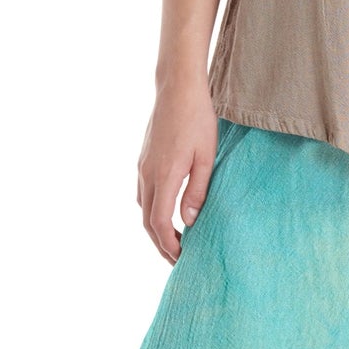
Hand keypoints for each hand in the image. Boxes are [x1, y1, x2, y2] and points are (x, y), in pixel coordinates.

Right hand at [138, 82, 218, 263]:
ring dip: (156, 228)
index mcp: (164, 176)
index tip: (182, 258)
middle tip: (177, 260)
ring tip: (175, 240)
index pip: (159, 223)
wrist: (177, 88)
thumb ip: (197, 191)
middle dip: (161, 244)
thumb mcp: (206, 157)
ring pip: (143, 208)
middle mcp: (147, 175)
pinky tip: (167, 213)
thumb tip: (189, 222)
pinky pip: (143, 194)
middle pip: (147, 221)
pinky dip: (153, 211)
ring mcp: (142, 167)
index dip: (168, 245)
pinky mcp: (144, 160)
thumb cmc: (198, 119)